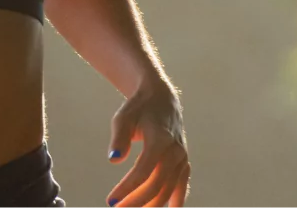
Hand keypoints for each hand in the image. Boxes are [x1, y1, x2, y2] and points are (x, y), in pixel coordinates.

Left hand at [105, 81, 190, 206]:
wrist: (161, 99)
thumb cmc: (138, 109)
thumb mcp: (124, 117)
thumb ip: (119, 137)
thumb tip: (113, 159)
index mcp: (160, 139)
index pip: (143, 170)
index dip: (127, 188)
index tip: (111, 201)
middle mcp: (175, 151)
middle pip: (157, 184)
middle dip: (137, 201)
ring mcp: (182, 159)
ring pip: (169, 189)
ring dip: (152, 205)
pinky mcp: (184, 164)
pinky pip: (181, 187)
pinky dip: (174, 202)